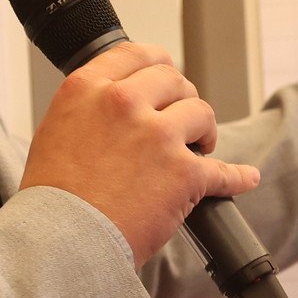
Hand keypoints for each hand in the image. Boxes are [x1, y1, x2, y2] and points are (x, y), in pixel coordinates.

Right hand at [21, 42, 260, 266]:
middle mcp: (123, 103)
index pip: (136, 55)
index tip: (166, 75)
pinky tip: (245, 177)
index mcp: (88, 88)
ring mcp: (157, 136)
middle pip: (173, 80)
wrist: (61, 243)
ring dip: (204, 131)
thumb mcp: (56, 129)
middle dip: (182, 98)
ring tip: (200, 148)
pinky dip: (237, 177)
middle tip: (182, 119)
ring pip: (201, 114)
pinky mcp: (183, 173)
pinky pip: (222, 170)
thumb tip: (117, 104)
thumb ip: (89, 107)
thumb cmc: (53, 199)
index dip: (158, 64)